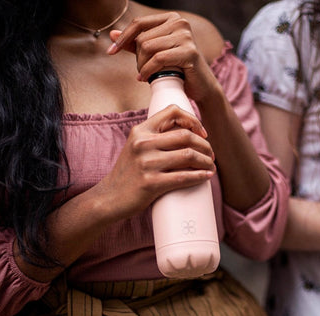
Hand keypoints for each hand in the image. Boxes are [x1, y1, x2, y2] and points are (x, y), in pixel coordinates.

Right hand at [94, 104, 215, 220]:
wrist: (109, 198)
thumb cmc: (128, 174)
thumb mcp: (135, 148)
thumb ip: (154, 138)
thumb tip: (186, 134)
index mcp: (140, 131)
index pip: (172, 111)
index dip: (193, 120)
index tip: (203, 133)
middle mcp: (143, 143)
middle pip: (186, 135)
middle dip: (205, 145)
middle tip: (210, 155)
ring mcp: (146, 163)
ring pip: (188, 155)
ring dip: (206, 161)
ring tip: (210, 166)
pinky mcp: (151, 183)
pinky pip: (184, 177)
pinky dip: (200, 176)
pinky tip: (207, 176)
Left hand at [107, 12, 218, 102]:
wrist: (200, 86)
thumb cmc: (178, 69)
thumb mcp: (155, 54)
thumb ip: (135, 44)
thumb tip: (112, 34)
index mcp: (171, 18)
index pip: (139, 23)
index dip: (123, 38)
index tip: (111, 52)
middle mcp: (180, 22)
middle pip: (142, 39)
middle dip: (137, 59)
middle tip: (141, 72)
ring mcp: (186, 36)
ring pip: (148, 48)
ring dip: (142, 66)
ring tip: (145, 76)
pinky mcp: (189, 52)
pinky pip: (158, 59)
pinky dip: (148, 71)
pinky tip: (145, 79)